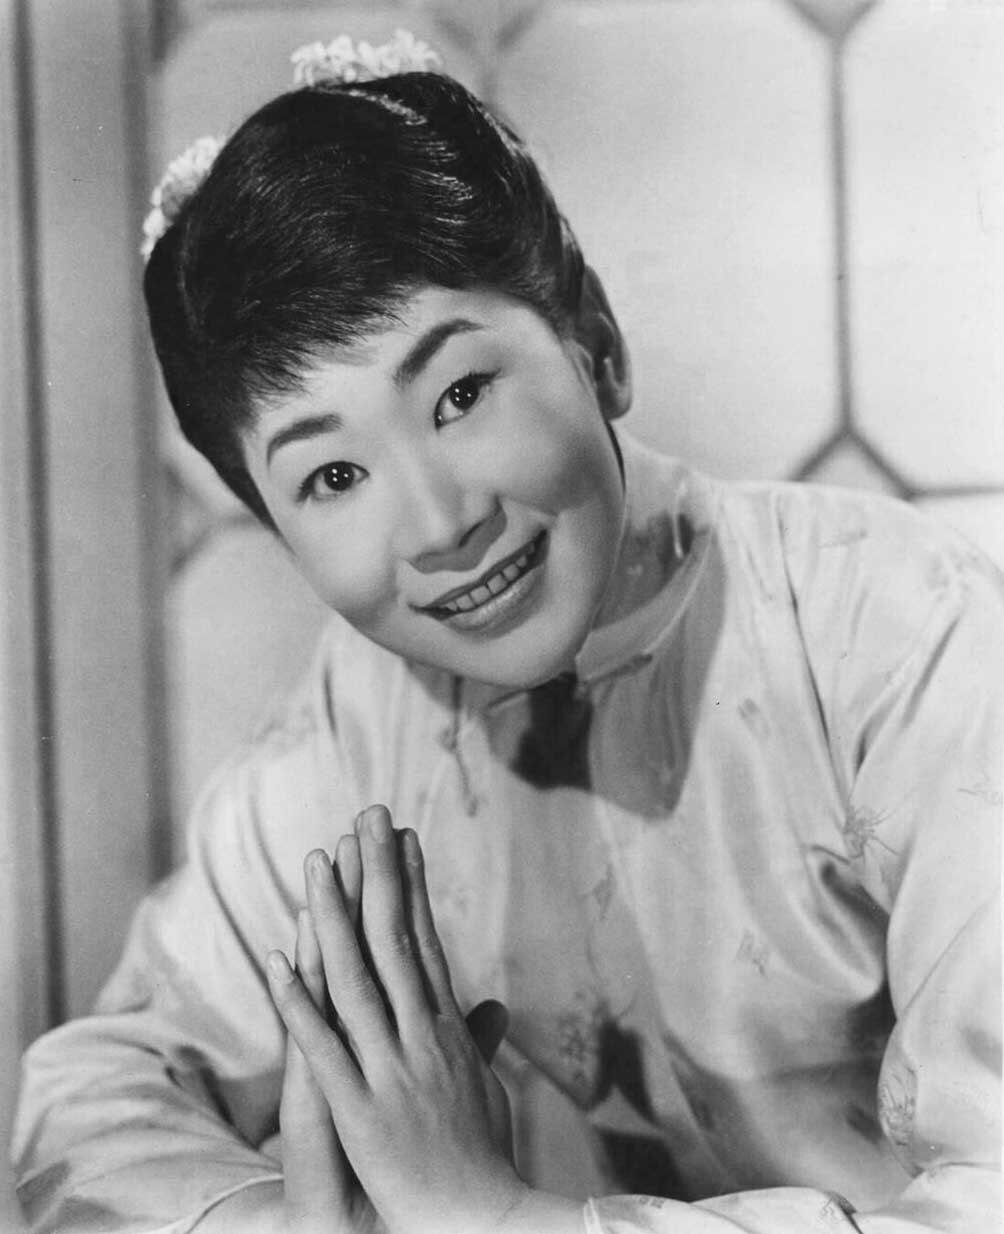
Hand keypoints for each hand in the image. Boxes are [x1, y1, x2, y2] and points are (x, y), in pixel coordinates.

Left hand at [271, 811, 518, 1233]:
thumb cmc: (485, 1161)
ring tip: (317, 861)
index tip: (402, 837)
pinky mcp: (359, 1109)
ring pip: (355, 977)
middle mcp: (420, 1035)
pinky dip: (298, 1001)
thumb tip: (491, 1006)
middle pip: (394, 940)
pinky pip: (322, 1047)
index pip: (426, 940)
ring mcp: (390, 1068)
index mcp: (446, 1028)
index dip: (412, 886)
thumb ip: (480, 1043)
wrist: (482, 1223)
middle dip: (379, 873)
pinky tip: (279, 957)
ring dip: (334, 917)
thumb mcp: (488, 1091)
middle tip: (368, 814)